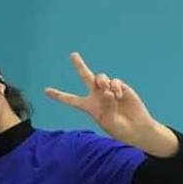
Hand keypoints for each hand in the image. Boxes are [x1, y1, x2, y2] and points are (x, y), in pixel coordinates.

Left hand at [45, 52, 159, 144]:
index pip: (70, 99)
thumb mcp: (109, 121)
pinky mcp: (121, 88)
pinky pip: (114, 81)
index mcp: (88, 106)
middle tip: (73, 54)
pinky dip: (116, 88)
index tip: (46, 91)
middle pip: (86, 77)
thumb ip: (106, 107)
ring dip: (102, 82)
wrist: (136, 127)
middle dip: (79, 65)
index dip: (58, 95)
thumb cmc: (119, 128)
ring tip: (107, 92)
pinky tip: (120, 96)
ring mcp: (108, 90)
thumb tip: (107, 92)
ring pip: (100, 77)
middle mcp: (96, 95)